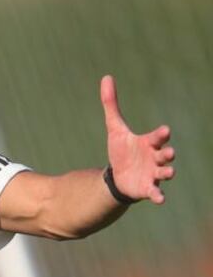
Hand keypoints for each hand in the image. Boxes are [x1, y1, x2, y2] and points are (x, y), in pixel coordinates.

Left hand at [101, 75, 174, 203]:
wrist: (118, 176)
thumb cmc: (121, 150)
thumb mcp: (114, 128)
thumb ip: (111, 105)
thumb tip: (106, 77)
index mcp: (149, 143)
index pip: (157, 137)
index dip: (161, 134)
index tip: (164, 130)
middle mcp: (155, 158)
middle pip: (165, 154)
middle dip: (167, 153)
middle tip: (168, 152)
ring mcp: (154, 174)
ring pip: (165, 173)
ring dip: (168, 172)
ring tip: (169, 172)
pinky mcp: (148, 188)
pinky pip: (156, 192)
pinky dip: (159, 195)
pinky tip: (160, 199)